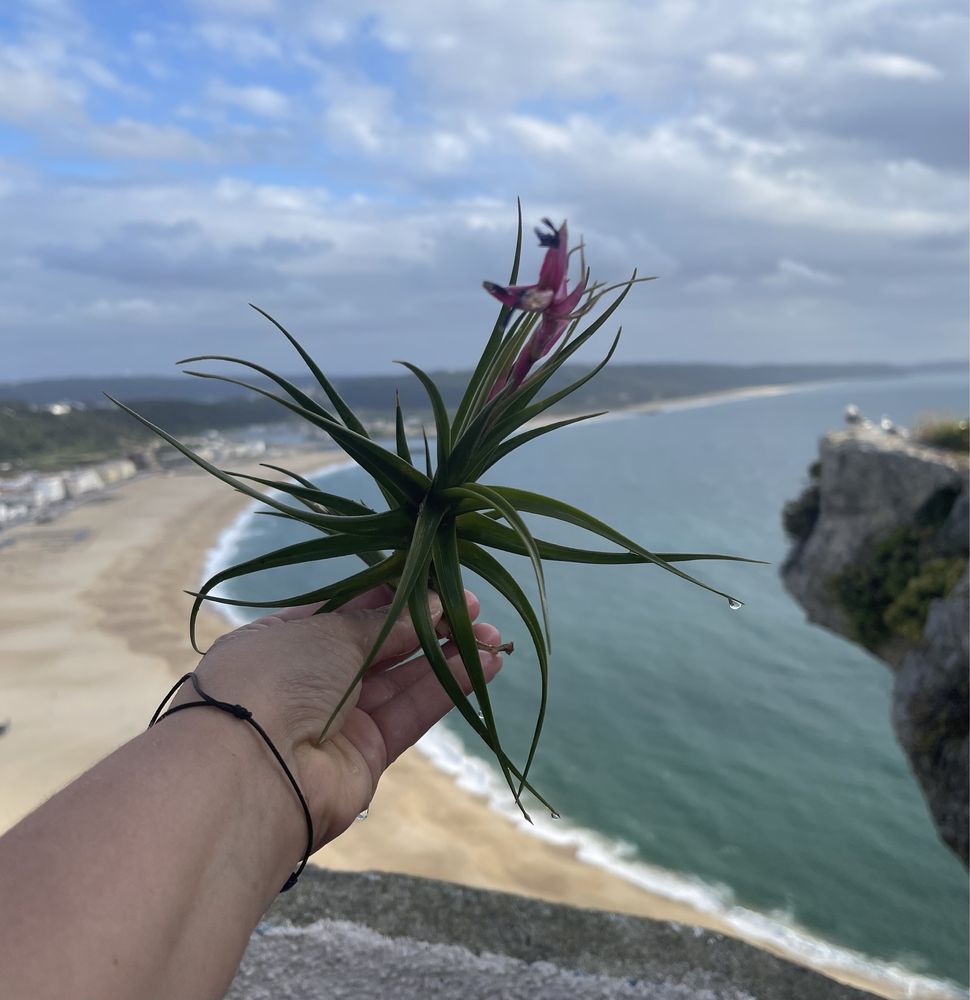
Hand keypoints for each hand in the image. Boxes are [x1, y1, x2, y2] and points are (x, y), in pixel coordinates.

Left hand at [181, 587, 503, 849]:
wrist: (253, 771)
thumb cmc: (278, 677)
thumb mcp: (330, 631)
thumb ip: (386, 621)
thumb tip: (430, 603)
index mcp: (286, 638)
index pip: (349, 609)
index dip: (396, 595)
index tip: (438, 582)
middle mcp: (311, 677)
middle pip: (381, 644)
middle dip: (429, 623)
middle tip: (474, 608)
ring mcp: (340, 717)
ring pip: (403, 678)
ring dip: (448, 654)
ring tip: (494, 635)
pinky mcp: (368, 753)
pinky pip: (412, 712)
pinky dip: (447, 687)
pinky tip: (486, 665)